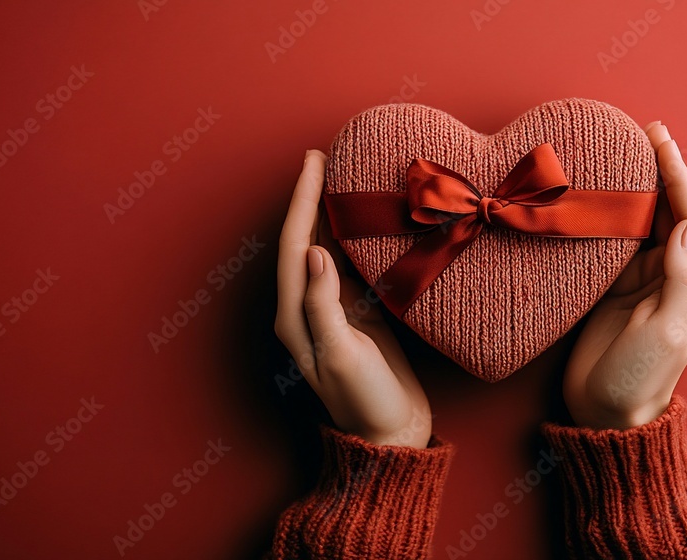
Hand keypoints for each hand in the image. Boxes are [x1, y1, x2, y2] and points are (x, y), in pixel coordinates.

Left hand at [274, 150, 431, 448]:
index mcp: (295, 314)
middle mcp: (307, 307)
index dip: (303, 200)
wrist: (391, 432)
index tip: (315, 161)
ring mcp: (332, 310)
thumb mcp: (341, 355)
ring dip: (331, 213)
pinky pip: (349, 265)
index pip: (296, 245)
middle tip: (328, 157)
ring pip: (326, 249)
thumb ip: (324, 305)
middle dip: (312, 198)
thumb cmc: (363, 401)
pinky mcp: (356, 315)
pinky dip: (354, 237)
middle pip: (305, 240)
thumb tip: (316, 251)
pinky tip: (366, 221)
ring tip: (344, 177)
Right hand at [563, 123, 686, 429]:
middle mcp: (668, 274)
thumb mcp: (668, 330)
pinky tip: (591, 195)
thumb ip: (682, 278)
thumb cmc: (639, 377)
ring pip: (638, 222)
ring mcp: (638, 281)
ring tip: (616, 153)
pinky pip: (610, 242)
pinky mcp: (608, 288)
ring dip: (631, 188)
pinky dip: (604, 215)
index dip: (676, 175)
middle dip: (655, 170)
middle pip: (665, 210)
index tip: (659, 140)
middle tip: (638, 131)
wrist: (604, 413)